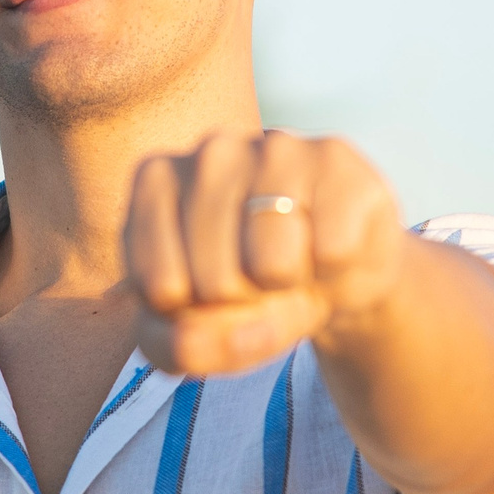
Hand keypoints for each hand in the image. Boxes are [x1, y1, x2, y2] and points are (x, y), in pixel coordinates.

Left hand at [125, 131, 407, 374]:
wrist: (337, 270)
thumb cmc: (251, 291)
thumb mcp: (202, 334)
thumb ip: (176, 347)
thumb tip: (191, 342)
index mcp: (156, 180)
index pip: (160, 290)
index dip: (195, 315)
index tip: (208, 290)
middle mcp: (211, 150)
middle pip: (215, 282)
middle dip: (244, 305)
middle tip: (260, 280)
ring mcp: (274, 146)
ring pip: (273, 265)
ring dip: (290, 287)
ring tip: (293, 262)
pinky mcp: (335, 159)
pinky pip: (332, 251)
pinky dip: (336, 271)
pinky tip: (329, 245)